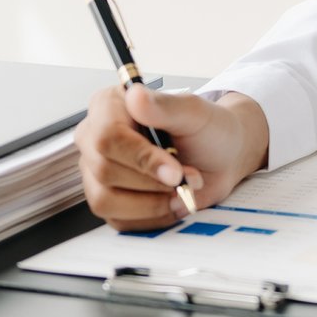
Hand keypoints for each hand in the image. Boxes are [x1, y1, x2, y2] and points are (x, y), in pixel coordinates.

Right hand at [74, 84, 269, 231]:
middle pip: (105, 170)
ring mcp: (97, 171)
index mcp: (109, 106)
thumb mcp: (194, 112)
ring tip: (182, 191)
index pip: (107, 136)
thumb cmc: (206, 130)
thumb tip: (136, 96)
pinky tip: (172, 202)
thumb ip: (166, 106)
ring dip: (152, 203)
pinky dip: (152, 216)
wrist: (221, 157)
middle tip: (189, 177)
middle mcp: (95, 138)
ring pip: (106, 200)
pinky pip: (117, 221)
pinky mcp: (108, 200)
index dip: (140, 158)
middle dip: (154, 181)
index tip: (174, 171)